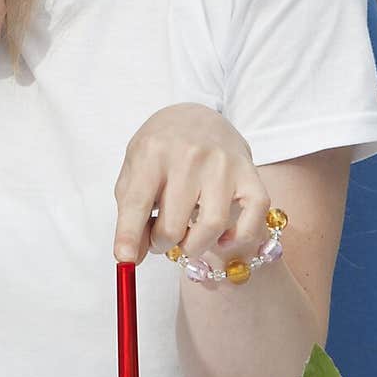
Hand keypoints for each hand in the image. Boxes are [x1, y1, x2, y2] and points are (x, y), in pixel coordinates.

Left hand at [112, 103, 270, 266]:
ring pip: (211, 227)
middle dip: (161, 244)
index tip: (126, 260)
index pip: (137, 202)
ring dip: (193, 246)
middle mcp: (189, 155)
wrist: (198, 116)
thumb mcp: (135, 168)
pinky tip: (221, 237)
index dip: (129, 236)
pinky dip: (236, 239)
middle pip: (172, 225)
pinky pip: (251, 220)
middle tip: (160, 239)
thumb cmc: (161, 149)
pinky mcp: (249, 174)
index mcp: (153, 152)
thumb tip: (132, 258)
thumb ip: (129, 212)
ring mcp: (223, 165)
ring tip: (185, 239)